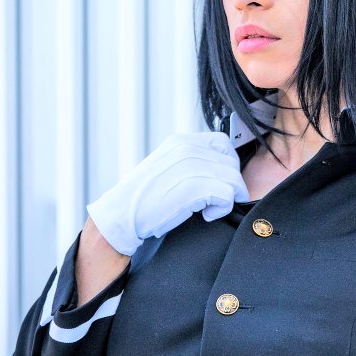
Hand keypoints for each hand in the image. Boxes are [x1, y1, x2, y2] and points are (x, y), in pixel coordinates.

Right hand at [86, 132, 248, 255]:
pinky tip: (205, 215)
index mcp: (182, 140)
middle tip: (212, 201)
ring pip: (234, 180)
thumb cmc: (144, 198)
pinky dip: (222, 209)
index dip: (227, 165)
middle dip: (229, 185)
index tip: (218, 182)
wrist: (120, 215)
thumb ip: (191, 161)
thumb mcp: (168, 166)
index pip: (223, 143)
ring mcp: (192, 165)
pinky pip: (229, 196)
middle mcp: (189, 147)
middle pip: (232, 163)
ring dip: (227, 198)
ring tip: (207, 209)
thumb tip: (220, 170)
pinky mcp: (195, 186)